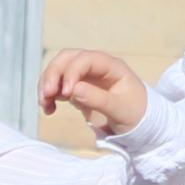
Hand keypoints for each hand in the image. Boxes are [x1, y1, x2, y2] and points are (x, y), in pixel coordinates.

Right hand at [37, 48, 152, 138]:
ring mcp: (85, 76)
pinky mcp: (77, 88)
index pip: (86, 59)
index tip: (67, 92)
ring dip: (48, 84)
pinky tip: (49, 109)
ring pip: (58, 70)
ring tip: (44, 104)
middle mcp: (96, 67)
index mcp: (111, 66)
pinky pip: (58, 86)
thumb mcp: (120, 109)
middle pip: (67, 59)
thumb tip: (73, 90)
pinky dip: (50, 95)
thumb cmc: (136, 114)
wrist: (140, 125)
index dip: (72, 72)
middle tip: (47, 94)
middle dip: (53, 74)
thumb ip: (98, 99)